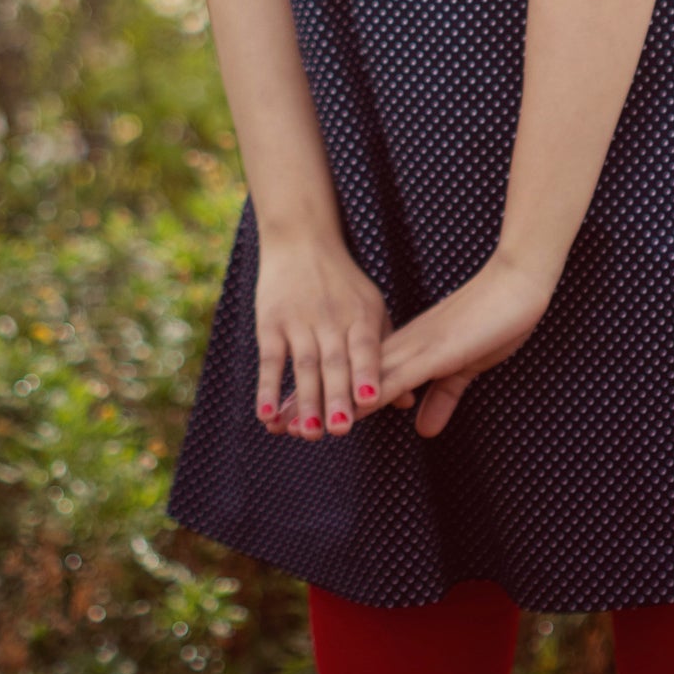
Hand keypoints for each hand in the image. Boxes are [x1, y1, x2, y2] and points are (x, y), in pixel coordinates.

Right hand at [254, 233, 416, 440]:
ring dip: (305, 400)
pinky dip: (267, 387)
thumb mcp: (372, 309)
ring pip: (304, 365)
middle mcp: (330, 318)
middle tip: (341, 430)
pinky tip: (267, 414)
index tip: (370, 399)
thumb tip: (407, 400)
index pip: (364, 347)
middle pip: (334, 362)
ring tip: (309, 432)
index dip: (366, 372)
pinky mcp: (271, 324)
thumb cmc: (343, 283)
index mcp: (360, 315)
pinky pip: (270, 359)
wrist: (301, 240)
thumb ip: (385, 353)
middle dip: (336, 397)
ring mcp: (299, 321)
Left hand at [272, 253, 553, 440]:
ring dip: (329, 403)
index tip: (296, 412)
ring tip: (292, 427)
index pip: (357, 377)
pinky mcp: (433, 351)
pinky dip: (371, 395)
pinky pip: (396, 377)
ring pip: (360, 381)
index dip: (327, 394)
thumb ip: (442, 395)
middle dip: (312, 401)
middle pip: (346, 378)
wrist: (517, 283)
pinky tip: (348, 410)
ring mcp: (415, 347)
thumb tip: (423, 429)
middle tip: (275, 425)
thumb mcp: (466, 368)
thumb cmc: (495, 320)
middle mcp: (402, 346)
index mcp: (407, 347)